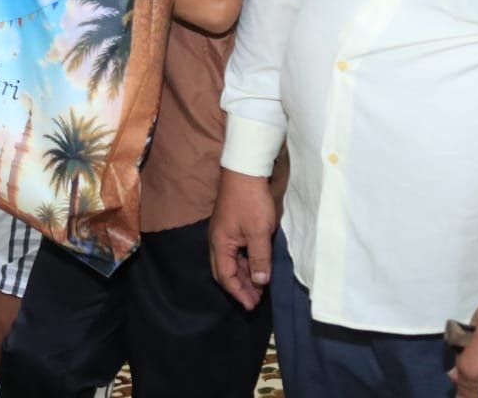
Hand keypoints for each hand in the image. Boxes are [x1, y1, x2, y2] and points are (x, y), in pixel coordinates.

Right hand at [208, 168, 275, 310]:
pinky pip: (235, 253)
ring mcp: (223, 234)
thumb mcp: (260, 232)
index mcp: (220, 244)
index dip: (239, 293)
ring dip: (243, 276)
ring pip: (230, 262)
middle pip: (224, 271)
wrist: (245, 171)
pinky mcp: (230, 228)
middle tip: (257, 301)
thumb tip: (260, 282)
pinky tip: (257, 267)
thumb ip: (260, 258)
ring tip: (260, 288)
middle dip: (240, 288)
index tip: (252, 306)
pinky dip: (245, 263)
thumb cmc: (252, 202)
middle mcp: (217, 241)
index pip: (225, 276)